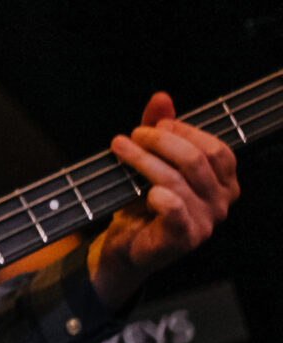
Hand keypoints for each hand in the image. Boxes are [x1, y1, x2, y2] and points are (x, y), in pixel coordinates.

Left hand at [86, 92, 238, 307]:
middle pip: (199, 159)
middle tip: (133, 135)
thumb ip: (160, 129)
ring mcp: (205, 222)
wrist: (127, 245)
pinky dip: (155, 194)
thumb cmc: (144, 203)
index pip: (217, 149)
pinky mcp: (184, 238)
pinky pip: (173, 207)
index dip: (185, 131)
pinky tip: (140, 190)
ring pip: (177, 179)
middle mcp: (221, 203)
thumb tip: (162, 97)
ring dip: (143, 159)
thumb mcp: (153, 161)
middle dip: (162, 141)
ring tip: (119, 148)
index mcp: (224, 183)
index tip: (154, 125)